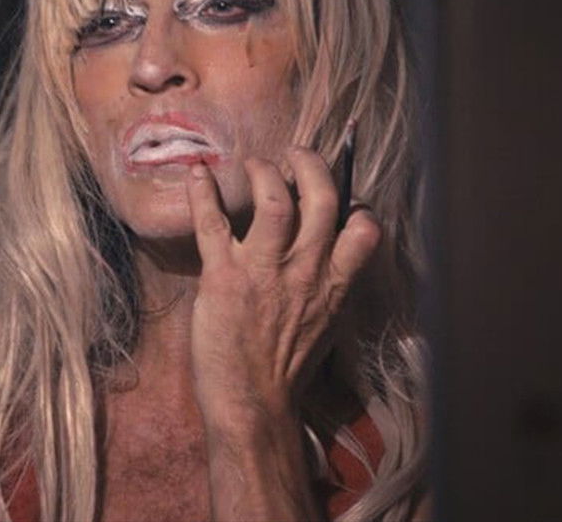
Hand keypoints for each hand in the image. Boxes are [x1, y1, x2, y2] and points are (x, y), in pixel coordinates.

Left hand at [185, 146, 381, 429]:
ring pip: (273, 199)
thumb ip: (327, 285)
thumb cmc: (285, 369)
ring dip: (262, 171)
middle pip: (321, 197)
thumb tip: (326, 256)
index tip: (337, 195)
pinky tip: (199, 174)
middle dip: (310, 165)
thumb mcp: (324, 325)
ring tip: (253, 163)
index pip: (363, 229)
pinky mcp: (223, 276)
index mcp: (334, 284)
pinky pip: (213, 222)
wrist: (252, 404)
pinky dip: (203, 192)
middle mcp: (305, 270)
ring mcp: (264, 270)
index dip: (353, 204)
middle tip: (295, 156)